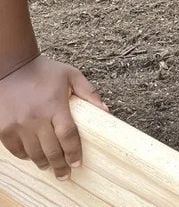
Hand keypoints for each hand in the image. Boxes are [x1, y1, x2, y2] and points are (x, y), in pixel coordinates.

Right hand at [0, 55, 107, 178]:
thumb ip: (89, 92)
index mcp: (55, 105)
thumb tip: (105, 111)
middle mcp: (36, 117)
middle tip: (65, 174)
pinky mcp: (4, 128)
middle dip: (60, 165)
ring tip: (50, 166)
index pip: (68, 135)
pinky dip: (26, 155)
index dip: (74, 152)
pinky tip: (33, 156)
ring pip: (33, 153)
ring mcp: (18, 124)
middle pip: (51, 150)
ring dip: (43, 162)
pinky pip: (16, 149)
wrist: (12, 68)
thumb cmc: (44, 71)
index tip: (77, 163)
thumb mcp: (71, 75)